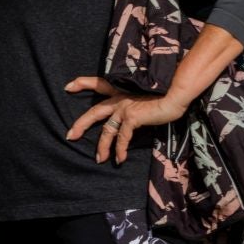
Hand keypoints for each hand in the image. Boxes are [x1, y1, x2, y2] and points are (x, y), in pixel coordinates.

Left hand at [64, 76, 187, 164]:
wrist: (176, 95)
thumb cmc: (165, 95)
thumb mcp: (145, 97)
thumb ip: (135, 103)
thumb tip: (131, 117)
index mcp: (122, 90)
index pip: (99, 84)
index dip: (83, 84)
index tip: (68, 86)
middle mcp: (120, 98)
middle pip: (94, 112)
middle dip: (80, 124)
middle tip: (69, 136)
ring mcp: (125, 107)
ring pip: (107, 130)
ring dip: (102, 147)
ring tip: (99, 159)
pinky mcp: (132, 117)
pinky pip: (122, 137)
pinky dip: (119, 149)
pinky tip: (119, 159)